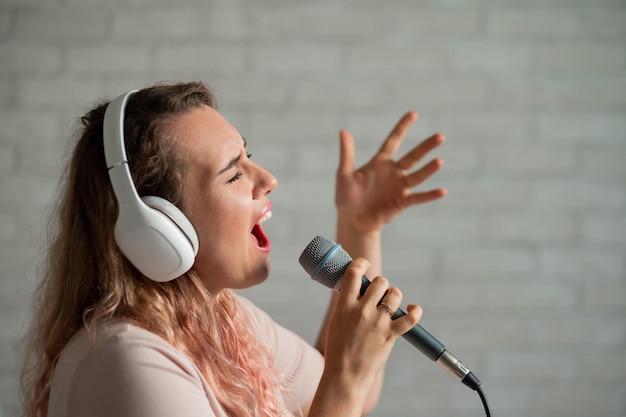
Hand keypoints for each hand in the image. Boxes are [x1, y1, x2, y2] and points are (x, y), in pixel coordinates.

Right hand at [322, 258, 422, 386]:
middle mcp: (362, 310)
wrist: (345, 375)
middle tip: (378, 294)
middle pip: (380, 282)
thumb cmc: (338, 349)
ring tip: (390, 303)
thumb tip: (359, 289)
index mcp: (344, 305)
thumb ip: (347, 304)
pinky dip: (416, 311)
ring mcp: (378, 322)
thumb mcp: (336, 321)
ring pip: (395, 294)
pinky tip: (414, 309)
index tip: (364, 264)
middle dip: (381, 285)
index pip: (354, 273)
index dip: (361, 264)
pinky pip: (411, 318)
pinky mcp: (390, 334)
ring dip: (394, 296)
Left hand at [335, 111, 446, 232]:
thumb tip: (343, 131)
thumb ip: (347, 153)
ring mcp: (400, 187)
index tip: (413, 113)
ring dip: (429, 169)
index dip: (402, 127)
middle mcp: (394, 172)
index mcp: (380, 163)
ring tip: (439, 161)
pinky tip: (442, 191)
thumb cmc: (347, 197)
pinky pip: (418, 197)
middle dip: (426, 147)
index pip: (393, 141)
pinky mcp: (403, 202)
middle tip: (440, 136)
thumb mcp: (344, 174)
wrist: (353, 221)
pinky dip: (430, 195)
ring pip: (418, 175)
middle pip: (413, 156)